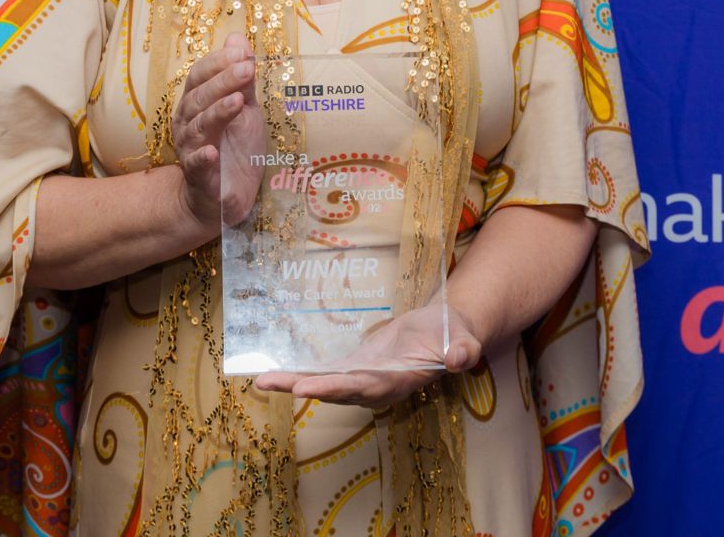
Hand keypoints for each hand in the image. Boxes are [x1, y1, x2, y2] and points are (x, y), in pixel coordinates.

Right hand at [174, 33, 265, 229]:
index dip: (218, 62)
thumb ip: (242, 80)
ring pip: (199, 126)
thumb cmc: (233, 149)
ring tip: (238, 101)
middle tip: (246, 69)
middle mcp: (187, 123)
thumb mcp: (245, 110)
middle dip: (223, 81)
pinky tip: (212, 152)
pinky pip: (196, 165)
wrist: (223, 197)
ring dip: (218, 112)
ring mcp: (190, 150)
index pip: (200, 76)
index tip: (241, 52)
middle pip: (200, 97)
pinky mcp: (199, 177)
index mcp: (196, 104)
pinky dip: (202, 158)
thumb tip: (239, 39)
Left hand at [251, 302, 482, 410]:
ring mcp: (363, 380)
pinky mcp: (355, 369)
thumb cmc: (455, 333)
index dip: (338, 388)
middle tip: (271, 385)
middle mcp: (377, 386)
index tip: (309, 387)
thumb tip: (459, 358)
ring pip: (324, 384)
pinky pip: (324, 373)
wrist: (444, 332)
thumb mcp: (463, 338)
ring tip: (260, 382)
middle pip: (337, 390)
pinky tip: (273, 374)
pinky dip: (299, 373)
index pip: (366, 387)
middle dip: (305, 387)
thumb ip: (462, 349)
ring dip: (292, 383)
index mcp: (400, 381)